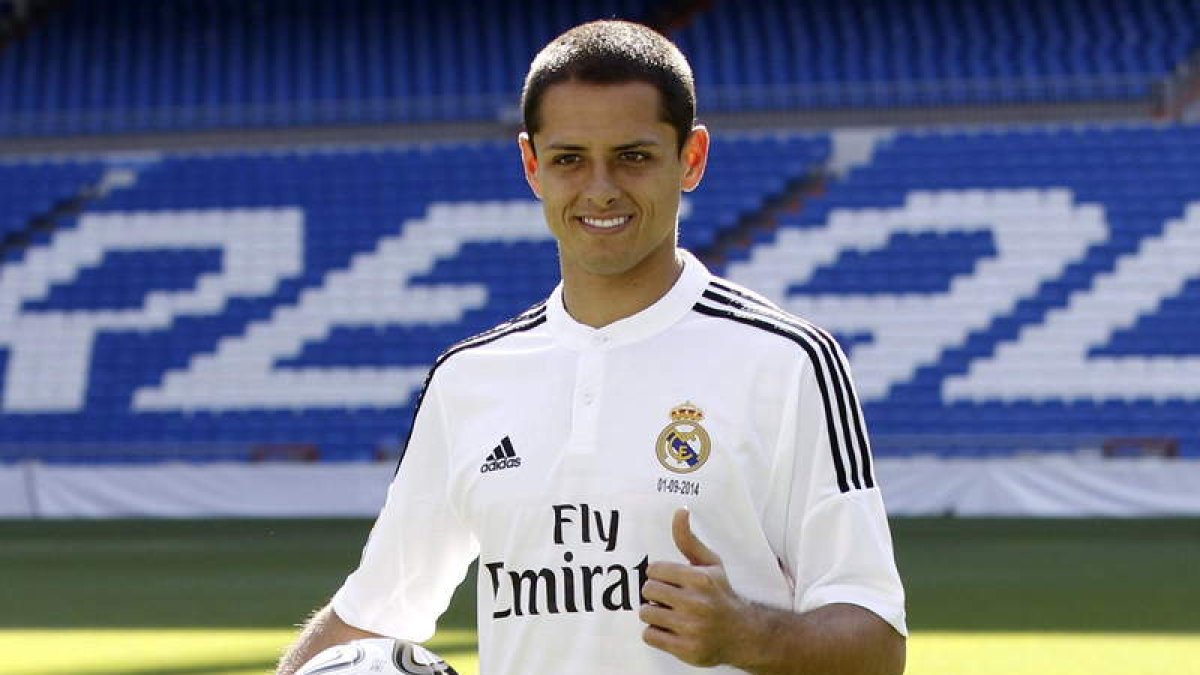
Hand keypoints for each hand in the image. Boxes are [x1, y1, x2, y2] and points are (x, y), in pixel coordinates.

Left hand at [639, 508, 754, 666]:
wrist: (741, 634)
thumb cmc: (720, 594)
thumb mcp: (710, 564)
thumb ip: (689, 539)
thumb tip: (679, 511)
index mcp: (700, 579)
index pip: (654, 570)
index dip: (659, 575)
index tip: (670, 580)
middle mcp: (696, 603)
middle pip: (648, 591)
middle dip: (656, 593)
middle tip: (671, 598)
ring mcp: (690, 628)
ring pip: (646, 612)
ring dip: (654, 613)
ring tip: (670, 614)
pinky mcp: (685, 649)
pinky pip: (649, 635)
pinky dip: (655, 632)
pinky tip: (670, 629)